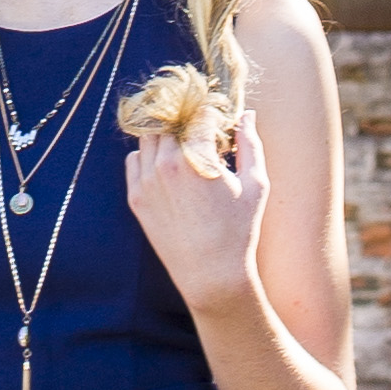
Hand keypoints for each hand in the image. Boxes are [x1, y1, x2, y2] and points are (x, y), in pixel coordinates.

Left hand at [125, 99, 268, 319]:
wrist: (212, 276)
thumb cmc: (240, 231)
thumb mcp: (256, 185)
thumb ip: (250, 144)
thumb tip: (246, 114)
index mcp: (197, 157)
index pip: (198, 113)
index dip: (211, 113)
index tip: (219, 120)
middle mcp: (166, 164)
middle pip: (169, 119)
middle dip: (186, 120)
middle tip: (201, 132)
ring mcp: (146, 181)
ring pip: (148, 136)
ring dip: (166, 135)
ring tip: (185, 148)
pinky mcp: (136, 197)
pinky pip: (134, 159)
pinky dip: (149, 155)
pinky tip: (167, 166)